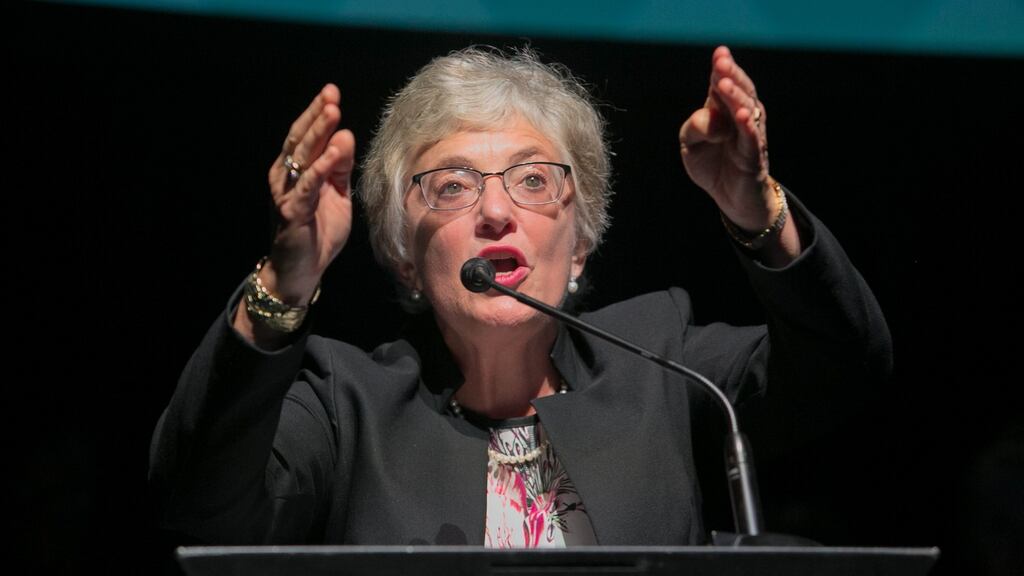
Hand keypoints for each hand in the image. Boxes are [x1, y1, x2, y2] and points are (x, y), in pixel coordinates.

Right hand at [265, 84, 354, 302]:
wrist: (302, 270)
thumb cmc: (319, 230)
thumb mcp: (336, 194)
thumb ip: (340, 168)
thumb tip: (346, 135)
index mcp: (296, 170)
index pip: (305, 136)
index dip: (317, 114)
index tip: (331, 92)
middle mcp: (286, 177)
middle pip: (301, 140)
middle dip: (317, 116)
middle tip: (331, 94)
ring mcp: (287, 193)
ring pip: (302, 157)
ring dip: (318, 134)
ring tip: (332, 113)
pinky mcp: (293, 212)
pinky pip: (308, 186)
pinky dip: (321, 168)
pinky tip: (332, 153)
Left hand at [679, 46, 772, 231]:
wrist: (731, 197)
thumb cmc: (711, 164)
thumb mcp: (689, 144)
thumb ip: (694, 126)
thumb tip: (710, 117)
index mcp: (722, 110)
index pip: (722, 85)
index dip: (721, 69)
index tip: (719, 53)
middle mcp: (740, 118)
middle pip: (738, 92)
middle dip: (730, 76)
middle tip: (721, 61)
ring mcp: (750, 136)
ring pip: (746, 111)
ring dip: (736, 97)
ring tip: (725, 84)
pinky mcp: (754, 157)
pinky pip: (752, 139)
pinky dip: (747, 127)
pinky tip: (743, 115)